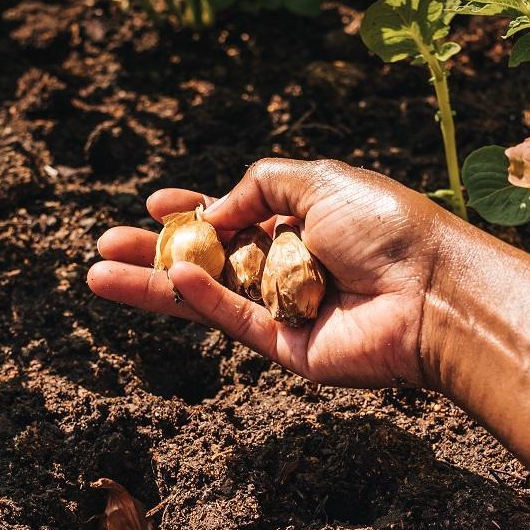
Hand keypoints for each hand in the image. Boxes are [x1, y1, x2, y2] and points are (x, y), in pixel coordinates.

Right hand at [88, 158, 470, 387]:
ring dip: (153, 284)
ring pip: (206, 294)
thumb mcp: (319, 181)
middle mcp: (290, 264)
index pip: (237, 215)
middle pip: (209, 258)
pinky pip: (233, 319)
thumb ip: (259, 185)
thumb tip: (211, 209)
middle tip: (104, 245)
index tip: (153, 204)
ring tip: (96, 273)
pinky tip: (169, 279)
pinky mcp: (286, 348)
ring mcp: (285, 308)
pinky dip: (200, 299)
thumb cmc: (389, 230)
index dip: (194, 210)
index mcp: (305, 220)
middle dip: (156, 251)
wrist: (433, 295)